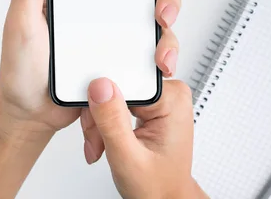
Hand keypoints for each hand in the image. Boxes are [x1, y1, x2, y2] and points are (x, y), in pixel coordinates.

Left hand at [0, 0, 189, 133]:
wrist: (30, 113)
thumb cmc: (20, 67)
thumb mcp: (21, 20)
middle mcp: (102, 12)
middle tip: (162, 14)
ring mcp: (115, 38)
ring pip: (155, 26)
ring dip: (168, 37)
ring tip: (160, 55)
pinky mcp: (121, 63)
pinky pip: (149, 57)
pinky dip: (160, 61)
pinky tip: (157, 69)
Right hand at [83, 79, 207, 198]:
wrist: (165, 198)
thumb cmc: (158, 185)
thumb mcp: (128, 156)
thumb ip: (112, 120)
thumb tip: (100, 86)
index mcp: (172, 99)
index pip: (123, 83)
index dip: (102, 106)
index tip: (98, 130)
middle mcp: (169, 93)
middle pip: (116, 88)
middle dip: (100, 117)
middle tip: (98, 142)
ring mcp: (160, 98)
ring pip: (112, 95)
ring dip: (100, 122)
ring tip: (102, 145)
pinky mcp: (150, 104)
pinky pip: (117, 101)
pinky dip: (106, 121)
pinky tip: (108, 138)